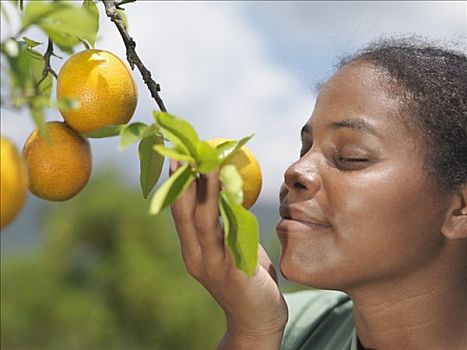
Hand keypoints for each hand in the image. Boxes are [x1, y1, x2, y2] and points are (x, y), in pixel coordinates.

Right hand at [170, 161, 287, 348]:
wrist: (258, 321)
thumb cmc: (248, 281)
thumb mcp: (234, 250)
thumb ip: (229, 226)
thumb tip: (231, 195)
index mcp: (193, 250)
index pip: (180, 212)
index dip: (177, 185)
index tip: (178, 157)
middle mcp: (196, 256)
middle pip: (184, 213)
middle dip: (183, 182)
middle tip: (183, 153)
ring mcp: (212, 265)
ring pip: (203, 221)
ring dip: (204, 191)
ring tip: (208, 163)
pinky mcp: (232, 271)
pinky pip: (229, 235)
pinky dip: (229, 211)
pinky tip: (234, 193)